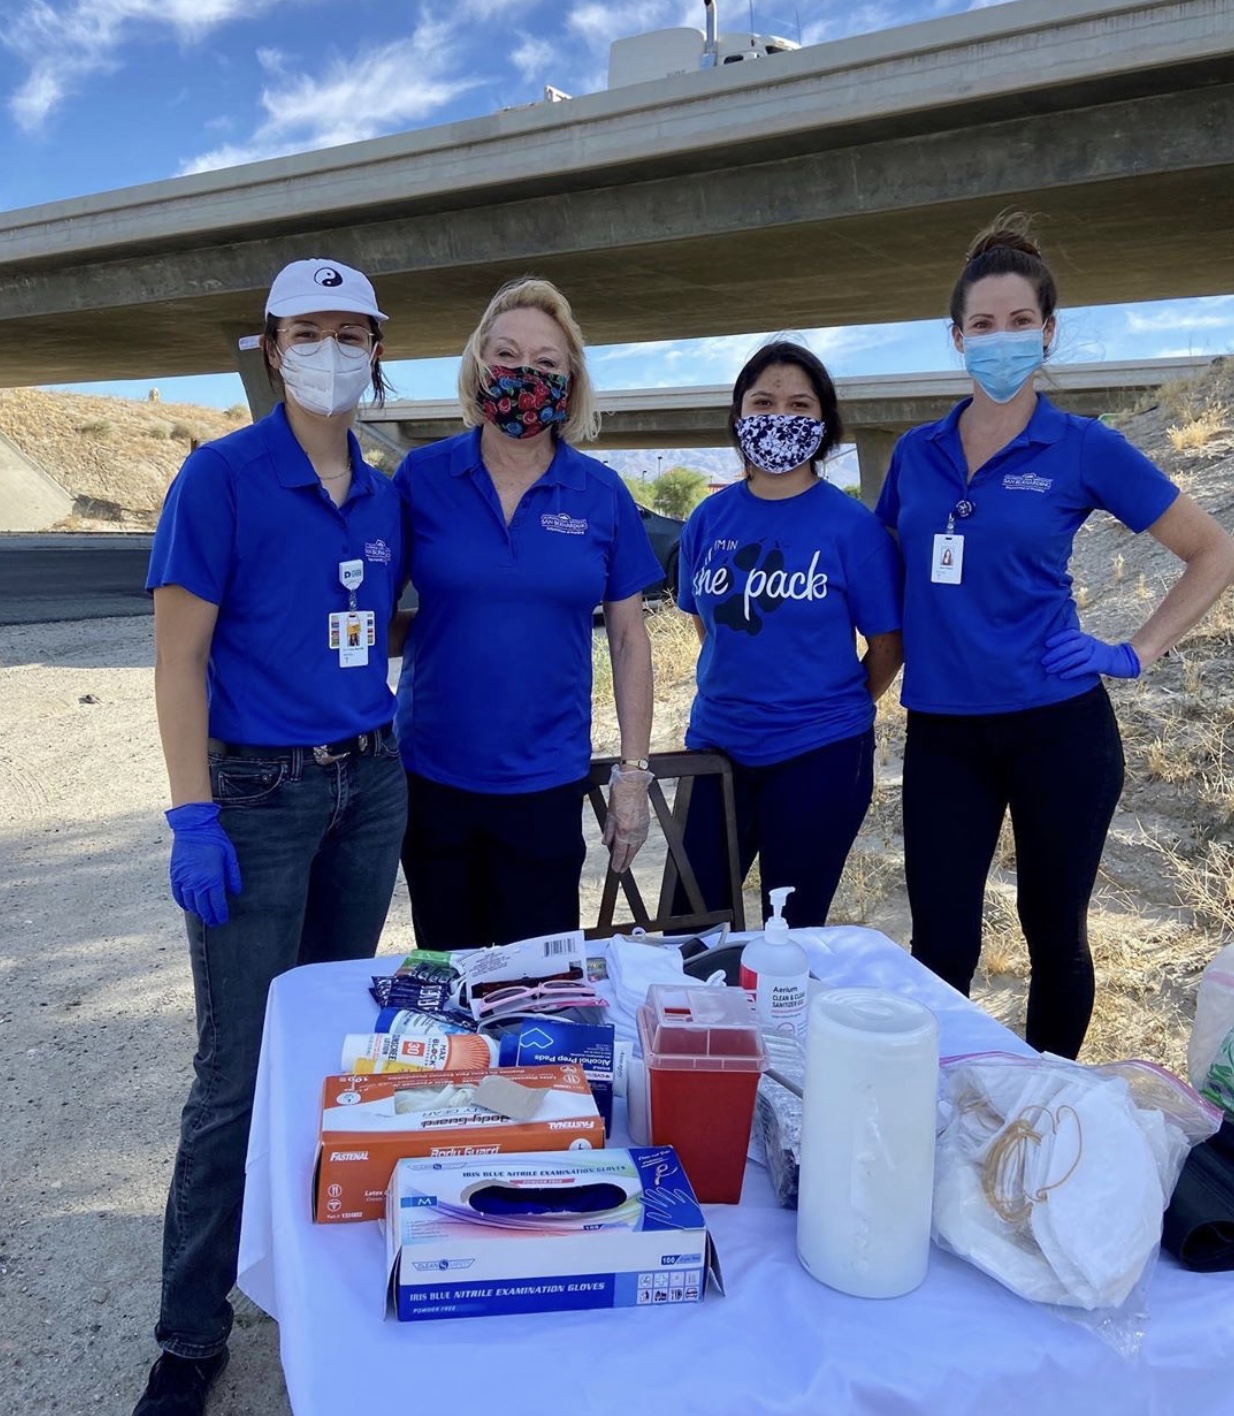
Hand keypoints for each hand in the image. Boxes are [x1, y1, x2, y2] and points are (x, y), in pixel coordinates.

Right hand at [166, 802, 241, 926]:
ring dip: (197, 911)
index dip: (220, 914)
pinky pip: (178, 895)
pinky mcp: (175, 875)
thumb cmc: (214, 839)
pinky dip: (183, 903)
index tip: (223, 920)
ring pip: (190, 903)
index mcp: (212, 878)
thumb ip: (233, 875)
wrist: (193, 827)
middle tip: (214, 922)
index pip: (217, 903)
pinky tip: (188, 906)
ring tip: (203, 915)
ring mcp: (184, 880)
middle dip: (209, 917)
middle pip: (203, 907)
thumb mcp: (229, 855)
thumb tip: (236, 892)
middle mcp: (197, 882)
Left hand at [602, 764, 653, 874]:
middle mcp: (635, 831)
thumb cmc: (620, 794)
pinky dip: (637, 844)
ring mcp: (642, 827)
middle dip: (626, 862)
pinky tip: (634, 845)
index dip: (617, 862)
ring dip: (632, 854)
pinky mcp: (646, 822)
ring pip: (638, 846)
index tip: (615, 868)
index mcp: (624, 829)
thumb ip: (608, 830)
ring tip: (626, 860)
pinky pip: (642, 838)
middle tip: (621, 869)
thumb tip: (606, 842)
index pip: (621, 852)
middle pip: (631, 852)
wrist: (634, 782)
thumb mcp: (609, 813)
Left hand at [1041, 630, 1140, 680]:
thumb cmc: (1097, 653)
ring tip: (1049, 669)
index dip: (1058, 638)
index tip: (1046, 644)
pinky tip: (1062, 676)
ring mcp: (1095, 653)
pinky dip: (1072, 672)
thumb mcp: (1086, 644)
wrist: (1120, 659)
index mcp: (1085, 637)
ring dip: (1061, 664)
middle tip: (1043, 661)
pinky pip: (1083, 668)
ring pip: (1075, 657)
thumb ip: (1073, 645)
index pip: (1070, 634)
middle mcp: (1089, 643)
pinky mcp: (1099, 664)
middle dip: (1056, 654)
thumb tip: (1051, 651)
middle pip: (1071, 646)